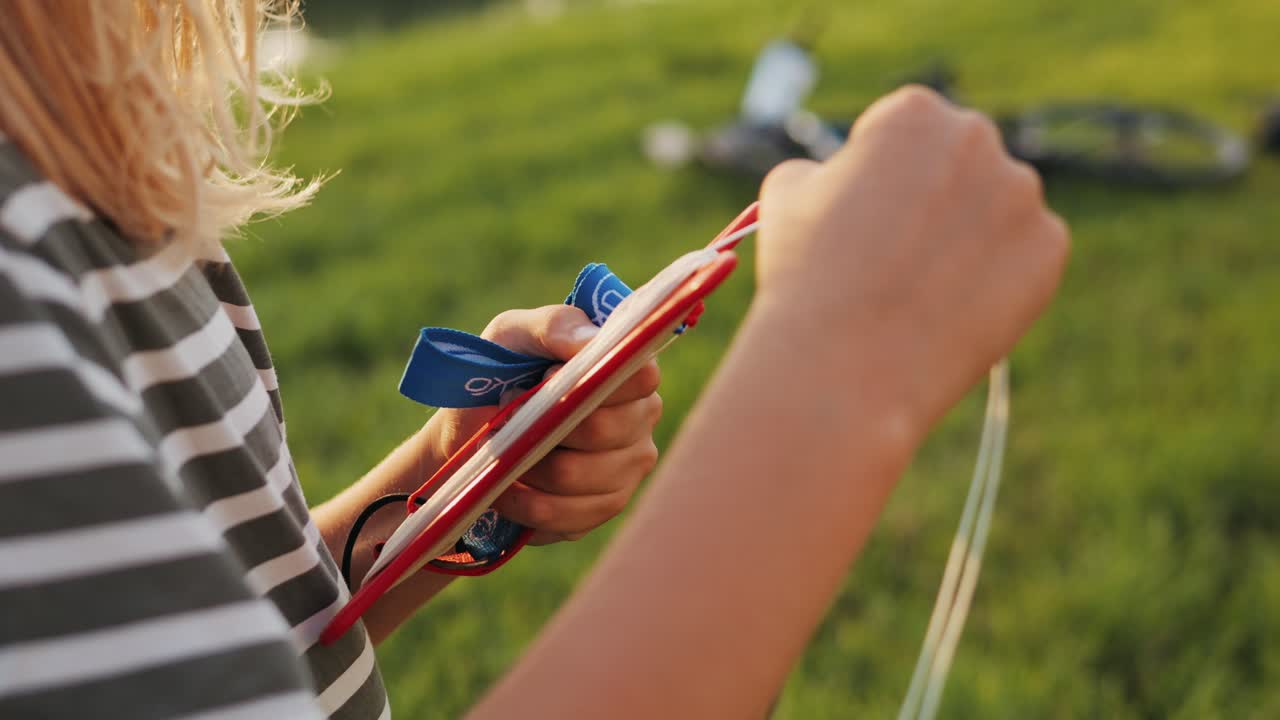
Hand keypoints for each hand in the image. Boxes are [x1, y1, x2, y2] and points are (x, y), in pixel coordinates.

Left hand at [425, 305, 662, 544]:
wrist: (467, 435)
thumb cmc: (497, 373)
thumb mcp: (513, 335)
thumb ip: (554, 327)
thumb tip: (593, 343)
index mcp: (627, 368)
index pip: (642, 375)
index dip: (596, 380)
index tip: (548, 378)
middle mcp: (640, 418)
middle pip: (609, 430)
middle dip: (550, 428)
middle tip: (511, 420)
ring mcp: (627, 468)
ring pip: (581, 477)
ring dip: (530, 467)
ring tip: (501, 454)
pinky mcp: (601, 509)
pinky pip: (567, 516)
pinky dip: (525, 504)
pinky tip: (504, 489)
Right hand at [754, 85, 1068, 436]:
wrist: (846, 365)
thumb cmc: (808, 276)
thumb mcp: (788, 195)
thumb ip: (824, 169)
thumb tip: (838, 177)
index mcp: (915, 113)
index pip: (907, 131)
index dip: (879, 179)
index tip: (864, 218)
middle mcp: (978, 139)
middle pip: (960, 163)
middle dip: (935, 200)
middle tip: (898, 254)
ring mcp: (1022, 194)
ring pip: (996, 210)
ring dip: (967, 238)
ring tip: (920, 289)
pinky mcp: (1049, 250)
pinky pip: (1026, 256)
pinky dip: (997, 279)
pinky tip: (953, 308)